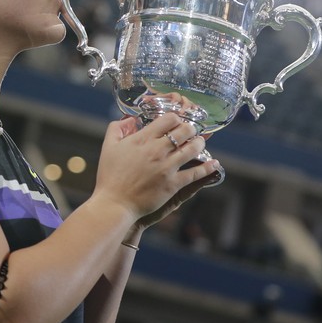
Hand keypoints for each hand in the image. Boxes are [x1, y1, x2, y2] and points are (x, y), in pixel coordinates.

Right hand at [93, 113, 220, 220]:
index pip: (168, 120)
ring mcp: (166, 167)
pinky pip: (194, 174)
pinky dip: (207, 168)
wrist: (114, 204)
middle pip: (183, 131)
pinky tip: (214, 164)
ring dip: (199, 144)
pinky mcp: (172, 184)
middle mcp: (156, 150)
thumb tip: (129, 119)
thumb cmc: (109, 176)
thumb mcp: (108, 147)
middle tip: (191, 131)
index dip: (176, 118)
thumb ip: (117, 129)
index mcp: (142, 139)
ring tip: (200, 143)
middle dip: (190, 129)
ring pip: (192, 149)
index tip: (176, 122)